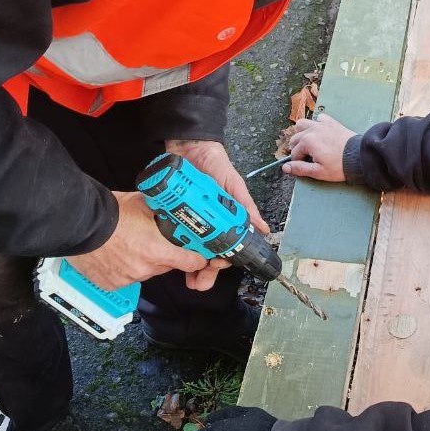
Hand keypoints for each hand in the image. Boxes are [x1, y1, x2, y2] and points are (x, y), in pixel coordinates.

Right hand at [70, 190, 209, 290]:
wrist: (80, 225)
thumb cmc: (111, 213)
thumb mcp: (145, 204)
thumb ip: (164, 211)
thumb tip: (176, 209)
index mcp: (157, 250)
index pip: (191, 263)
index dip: (197, 258)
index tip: (199, 256)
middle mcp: (145, 268)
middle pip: (166, 266)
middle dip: (164, 255)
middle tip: (153, 240)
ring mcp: (127, 279)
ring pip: (146, 272)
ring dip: (143, 262)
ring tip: (129, 244)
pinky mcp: (112, 284)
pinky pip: (126, 278)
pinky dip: (124, 269)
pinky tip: (115, 254)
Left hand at [165, 139, 269, 290]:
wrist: (189, 146)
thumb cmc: (215, 165)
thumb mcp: (233, 186)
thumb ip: (245, 206)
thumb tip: (262, 228)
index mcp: (222, 219)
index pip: (225, 246)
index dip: (223, 259)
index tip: (218, 265)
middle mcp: (205, 222)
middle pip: (205, 254)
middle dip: (203, 272)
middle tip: (198, 284)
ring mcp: (187, 219)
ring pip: (187, 250)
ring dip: (186, 266)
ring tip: (184, 279)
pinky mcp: (170, 214)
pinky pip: (168, 235)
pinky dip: (168, 248)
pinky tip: (166, 259)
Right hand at [283, 114, 355, 181]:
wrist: (359, 156)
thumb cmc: (339, 166)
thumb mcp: (318, 172)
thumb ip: (300, 169)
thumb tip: (285, 168)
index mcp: (307, 142)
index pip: (294, 153)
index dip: (298, 162)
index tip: (306, 166)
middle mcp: (312, 130)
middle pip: (295, 138)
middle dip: (298, 148)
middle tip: (307, 158)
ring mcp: (322, 124)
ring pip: (302, 124)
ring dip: (302, 133)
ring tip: (309, 144)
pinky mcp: (331, 123)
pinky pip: (319, 118)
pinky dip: (317, 124)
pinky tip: (321, 134)